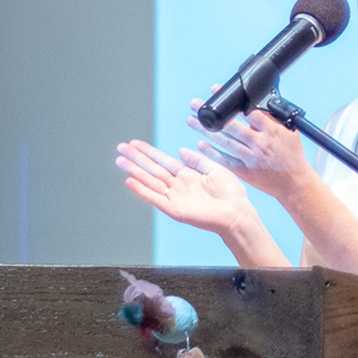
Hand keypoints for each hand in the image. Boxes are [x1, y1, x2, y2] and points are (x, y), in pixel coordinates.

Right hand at [117, 137, 253, 237]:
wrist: (237, 214)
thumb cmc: (231, 195)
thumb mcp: (215, 169)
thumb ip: (198, 160)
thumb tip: (182, 150)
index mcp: (188, 176)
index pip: (163, 161)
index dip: (149, 152)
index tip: (135, 143)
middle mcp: (178, 186)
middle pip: (152, 169)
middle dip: (137, 158)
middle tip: (121, 148)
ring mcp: (175, 197)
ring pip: (150, 181)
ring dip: (134, 171)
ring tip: (120, 160)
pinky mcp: (174, 209)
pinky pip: (154, 198)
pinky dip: (141, 190)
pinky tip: (129, 181)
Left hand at [181, 97, 315, 202]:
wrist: (294, 183)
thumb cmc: (293, 155)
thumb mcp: (290, 132)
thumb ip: (272, 119)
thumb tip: (257, 104)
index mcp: (272, 132)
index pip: (249, 113)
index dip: (232, 102)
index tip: (217, 91)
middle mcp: (260, 144)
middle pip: (231, 126)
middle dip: (212, 114)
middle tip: (195, 104)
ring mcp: (251, 158)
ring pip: (225, 142)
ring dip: (206, 130)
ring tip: (191, 120)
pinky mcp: (245, 171)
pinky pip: (225, 160)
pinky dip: (212, 153)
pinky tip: (200, 144)